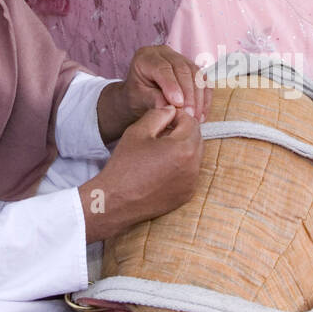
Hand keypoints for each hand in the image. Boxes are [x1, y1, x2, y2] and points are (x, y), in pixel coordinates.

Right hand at [79, 105, 203, 241]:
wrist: (116, 201)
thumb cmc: (125, 165)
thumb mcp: (138, 131)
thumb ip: (159, 115)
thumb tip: (171, 110)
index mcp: (183, 148)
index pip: (191, 122)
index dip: (177, 116)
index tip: (163, 118)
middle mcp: (193, 167)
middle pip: (196, 138)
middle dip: (183, 131)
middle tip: (162, 132)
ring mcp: (191, 183)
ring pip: (195, 156)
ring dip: (183, 148)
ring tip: (161, 149)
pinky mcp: (187, 194)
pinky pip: (190, 173)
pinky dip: (182, 165)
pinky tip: (162, 166)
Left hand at [96, 45, 211, 142]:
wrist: (140, 98)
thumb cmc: (137, 97)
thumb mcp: (139, 100)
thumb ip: (153, 100)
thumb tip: (171, 108)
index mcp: (146, 57)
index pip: (163, 68)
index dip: (172, 86)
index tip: (178, 104)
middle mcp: (164, 53)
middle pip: (182, 69)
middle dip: (188, 94)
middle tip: (189, 114)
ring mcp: (180, 59)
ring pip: (196, 74)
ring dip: (199, 97)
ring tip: (196, 117)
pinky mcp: (192, 69)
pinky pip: (203, 81)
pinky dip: (204, 98)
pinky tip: (201, 113)